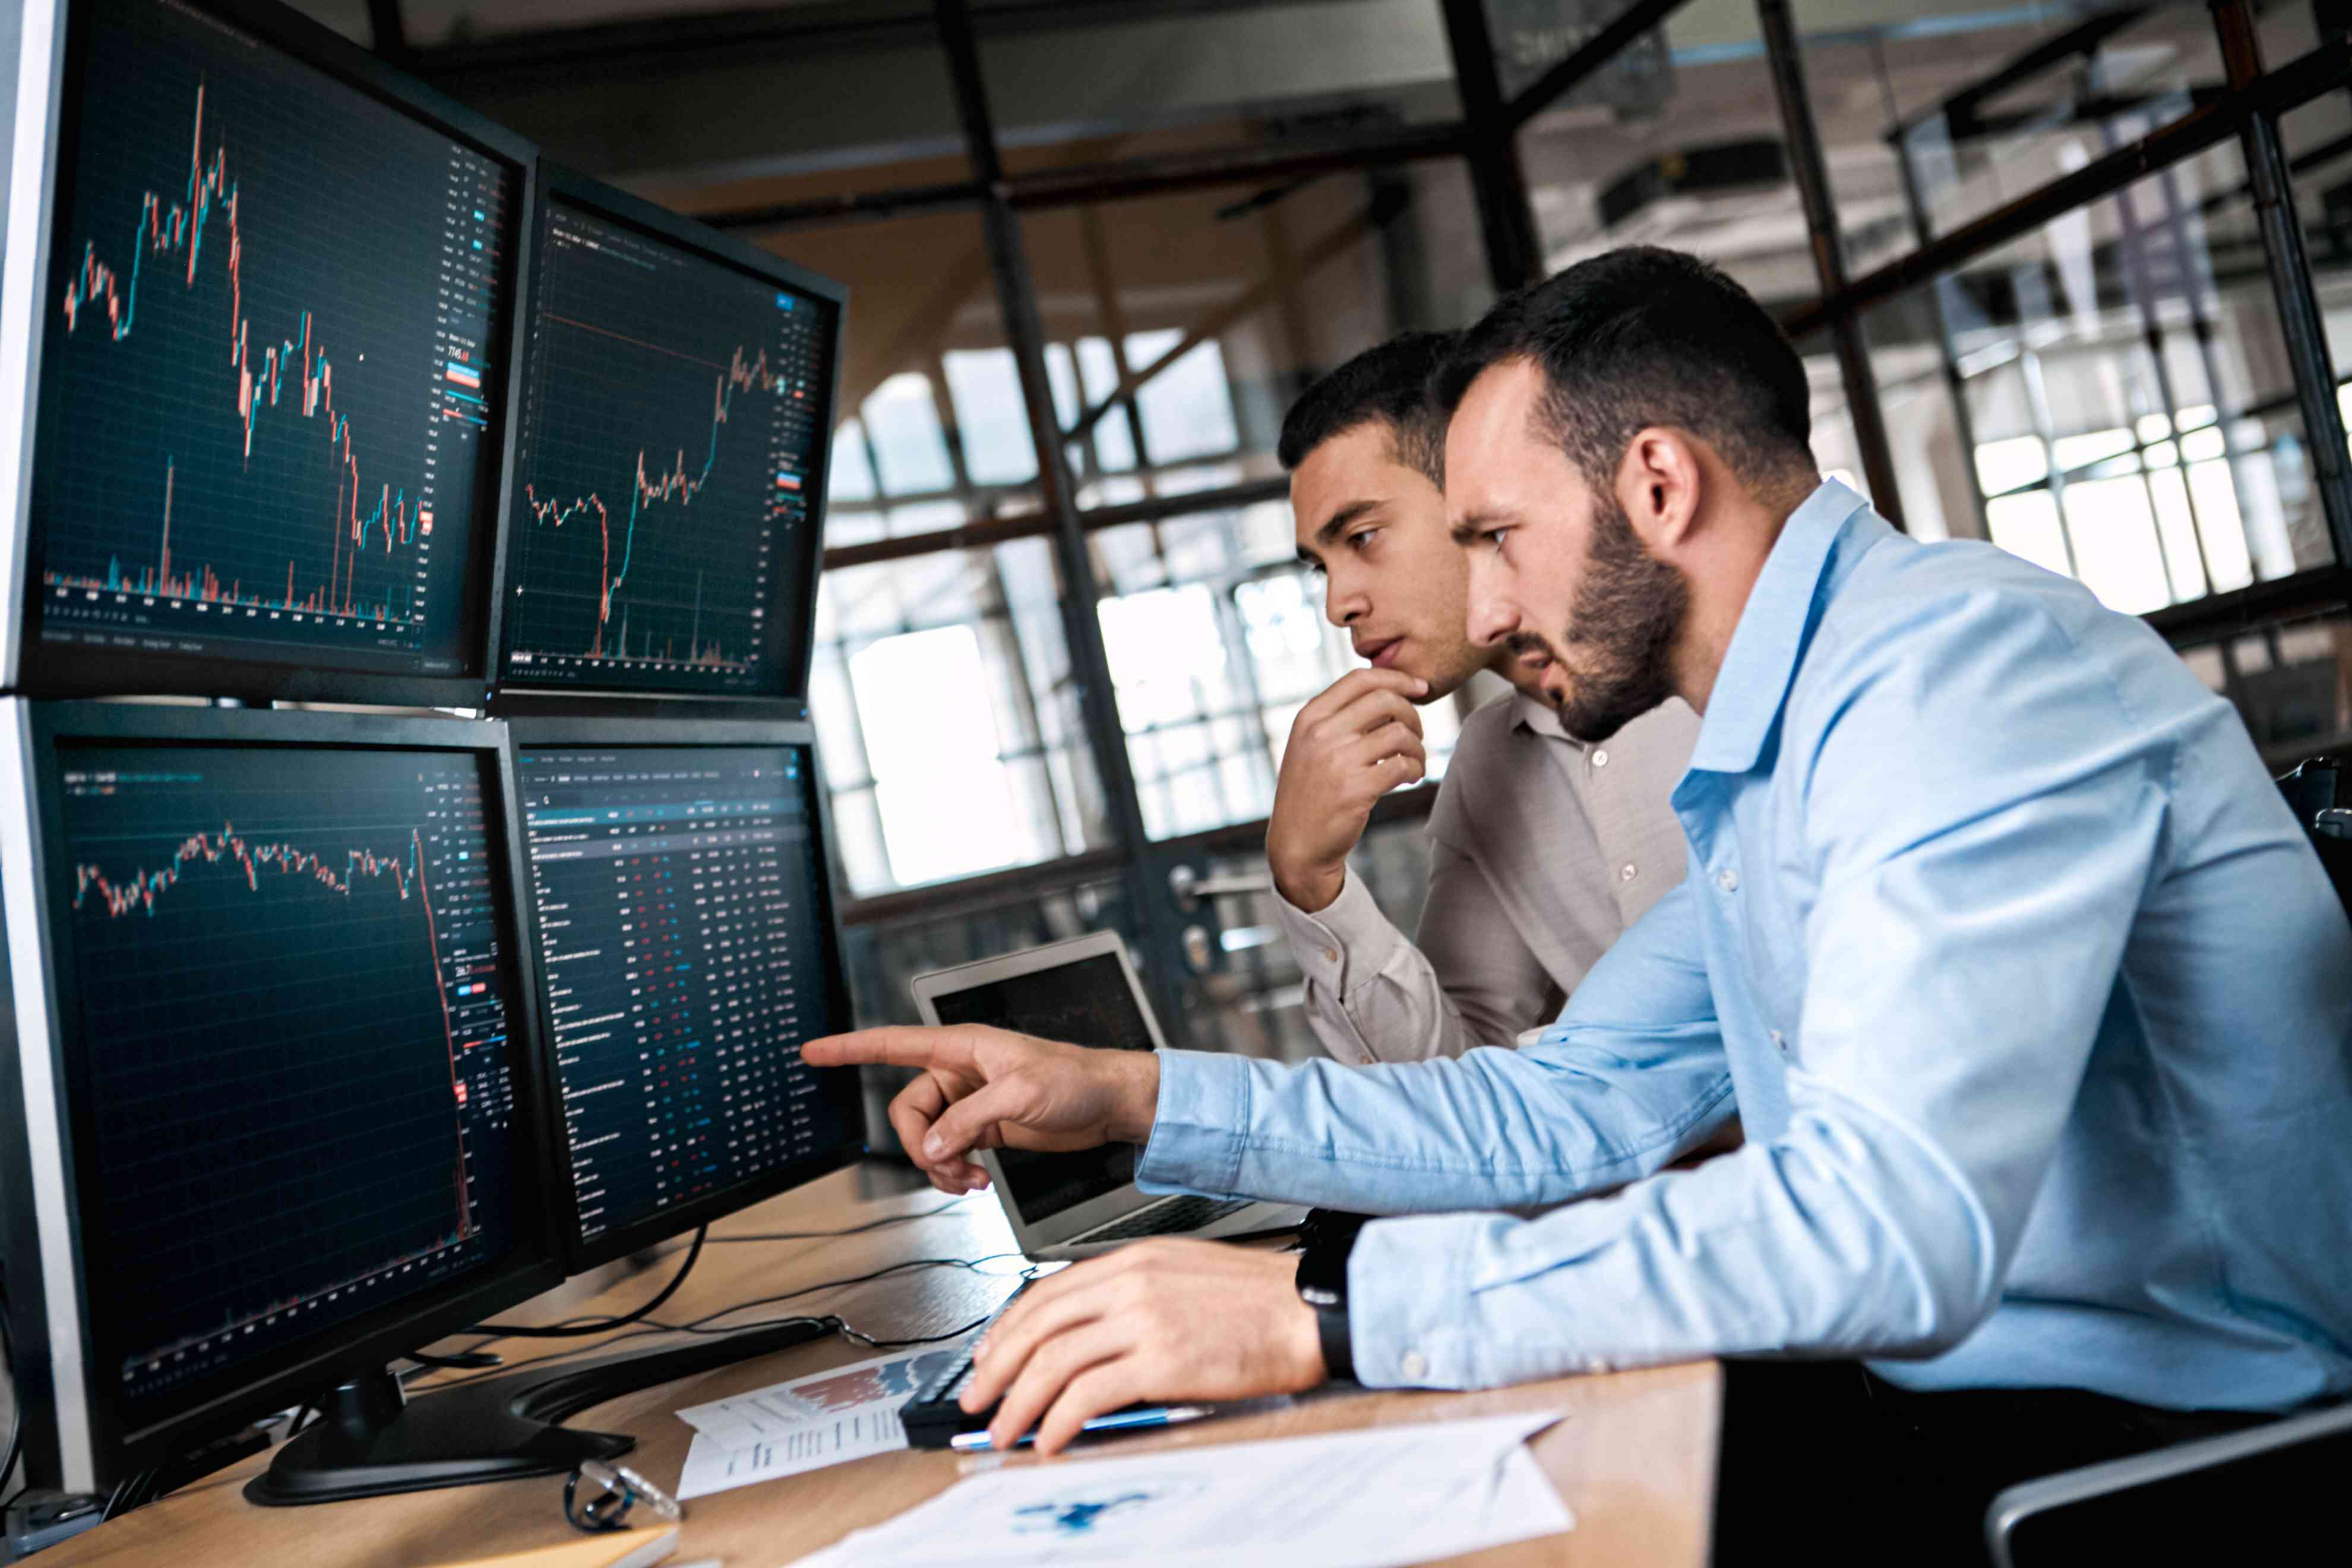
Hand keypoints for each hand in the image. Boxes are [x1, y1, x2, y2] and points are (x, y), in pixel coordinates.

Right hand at [802, 1025, 1160, 1194]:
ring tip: (972, 1181)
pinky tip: (979, 1181)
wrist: (1110, 1104)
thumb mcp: (1022, 1094)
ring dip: (941, 1166)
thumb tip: (932, 1147)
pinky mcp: (984, 1128)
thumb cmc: (1077, 1079)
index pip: (894, 1044)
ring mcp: (970, 1102)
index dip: (850, 1048)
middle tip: (950, 1167)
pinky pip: (949, 1153)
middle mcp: (960, 1073)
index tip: (814, 1050)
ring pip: (927, 1139)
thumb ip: (969, 1120)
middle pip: (908, 1111)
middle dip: (921, 1146)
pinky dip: (957, 1173)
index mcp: (963, 1048)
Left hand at [963, 1239, 1325, 1454]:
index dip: (1005, 1330)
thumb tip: (1084, 1337)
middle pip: (1037, 1327)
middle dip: (996, 1369)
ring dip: (1019, 1404)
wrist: (1307, 1309)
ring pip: (1052, 1362)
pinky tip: (1051, 1440)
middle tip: (978, 1401)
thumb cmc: (1256, 1299)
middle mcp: (1129, 1284)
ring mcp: (1142, 1320)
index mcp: (1131, 1261)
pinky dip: (1059, 1421)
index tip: (989, 1358)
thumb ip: (1129, 1295)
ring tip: (1006, 1431)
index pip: (1045, 1293)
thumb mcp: (1180, 1275)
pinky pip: (1087, 1394)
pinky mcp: (1161, 1361)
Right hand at [1267, 668, 1429, 912]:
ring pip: (1399, 733)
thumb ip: (1339, 719)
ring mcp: (1338, 761)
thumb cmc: (1311, 793)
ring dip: (1417, 747)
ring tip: (1414, 761)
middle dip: (1412, 713)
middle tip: (1416, 733)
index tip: (1419, 687)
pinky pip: (1402, 766)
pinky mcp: (1357, 790)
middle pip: (1385, 700)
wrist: (1297, 845)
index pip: (1360, 679)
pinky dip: (1416, 769)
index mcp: (1309, 718)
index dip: (1396, 678)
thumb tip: (1390, 693)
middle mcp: (1321, 734)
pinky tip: (1411, 777)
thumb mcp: (1309, 747)